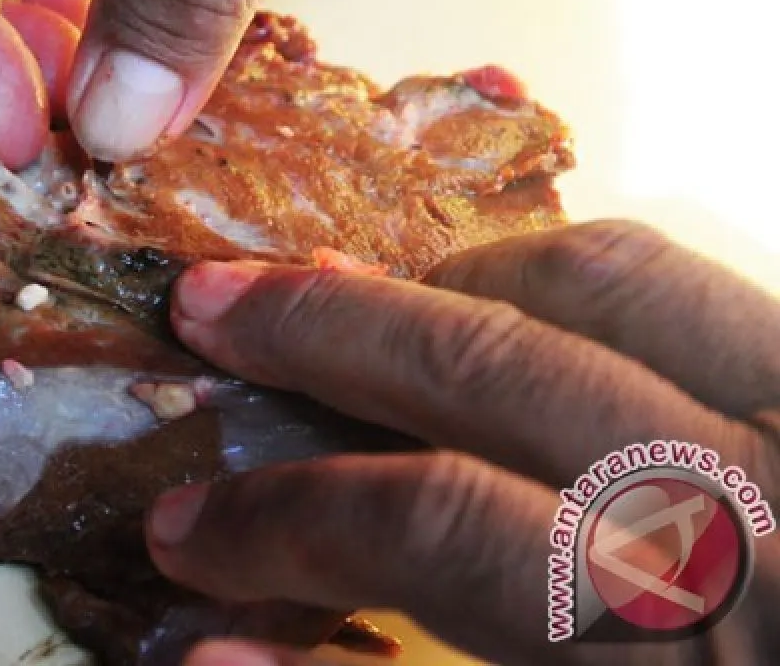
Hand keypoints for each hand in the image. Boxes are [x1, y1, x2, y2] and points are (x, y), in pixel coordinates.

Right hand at [153, 221, 779, 664]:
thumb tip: (220, 664)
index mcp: (679, 646)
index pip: (442, 539)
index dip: (287, 531)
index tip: (185, 539)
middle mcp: (761, 517)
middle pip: (496, 375)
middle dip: (325, 339)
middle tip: (208, 315)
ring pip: (604, 286)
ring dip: (444, 283)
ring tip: (342, 298)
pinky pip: (685, 284)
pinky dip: (562, 279)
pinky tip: (488, 304)